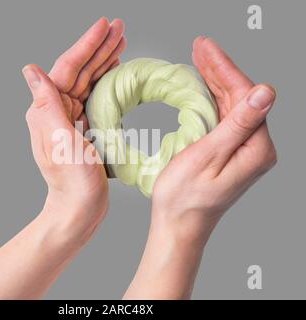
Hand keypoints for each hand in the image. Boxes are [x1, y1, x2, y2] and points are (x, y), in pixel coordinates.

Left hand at [23, 17, 125, 241]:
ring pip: (88, 82)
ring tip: (120, 44)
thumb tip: (30, 70)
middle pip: (79, 71)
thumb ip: (46, 105)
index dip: (87, 45)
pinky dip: (105, 82)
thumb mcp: (60, 141)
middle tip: (119, 28)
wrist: (79, 207)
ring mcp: (69, 119)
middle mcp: (55, 111)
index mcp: (48, 110)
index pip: (68, 68)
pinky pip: (93, 97)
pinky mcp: (81, 128)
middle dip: (99, 48)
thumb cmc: (73, 181)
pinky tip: (114, 73)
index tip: (104, 26)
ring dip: (103, 62)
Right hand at [152, 37, 276, 244]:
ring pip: (232, 104)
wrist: (179, 225)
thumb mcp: (208, 157)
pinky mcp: (231, 152)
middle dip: (218, 69)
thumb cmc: (185, 197)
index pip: (245, 95)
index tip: (204, 47)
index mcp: (256, 147)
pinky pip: (224, 117)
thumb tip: (266, 93)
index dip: (224, 68)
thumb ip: (238, 125)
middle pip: (240, 97)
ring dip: (215, 80)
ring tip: (199, 58)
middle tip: (199, 46)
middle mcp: (256, 147)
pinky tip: (203, 85)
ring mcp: (244, 150)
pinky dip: (213, 98)